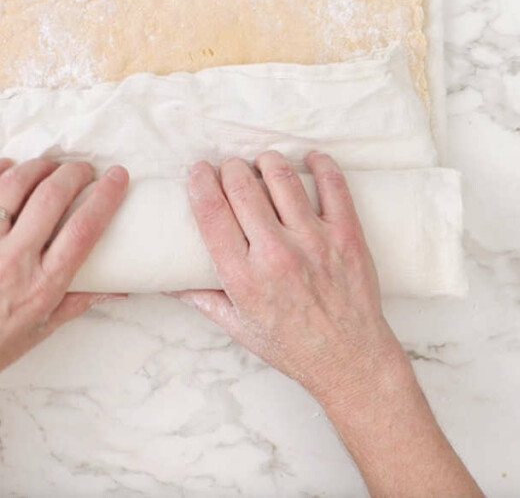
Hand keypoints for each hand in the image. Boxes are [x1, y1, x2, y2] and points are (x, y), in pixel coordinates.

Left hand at [0, 158, 128, 404]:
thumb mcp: (43, 329)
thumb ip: (80, 301)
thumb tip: (119, 287)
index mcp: (42, 287)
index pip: (84, 229)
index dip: (105, 196)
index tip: (117, 176)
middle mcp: (12, 261)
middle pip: (52, 196)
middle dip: (75, 172)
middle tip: (82, 169)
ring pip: (14, 184)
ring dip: (38, 166)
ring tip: (48, 167)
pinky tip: (7, 168)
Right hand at [176, 151, 398, 403]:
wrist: (350, 359)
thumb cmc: (292, 346)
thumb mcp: (238, 327)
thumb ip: (203, 299)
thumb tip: (169, 282)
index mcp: (244, 277)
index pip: (211, 213)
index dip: (199, 182)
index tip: (197, 170)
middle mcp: (276, 255)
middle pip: (242, 187)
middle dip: (230, 168)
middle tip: (230, 168)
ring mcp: (314, 241)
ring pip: (282, 178)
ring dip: (267, 161)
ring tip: (263, 163)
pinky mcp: (347, 235)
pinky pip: (333, 185)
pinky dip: (319, 164)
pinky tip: (310, 160)